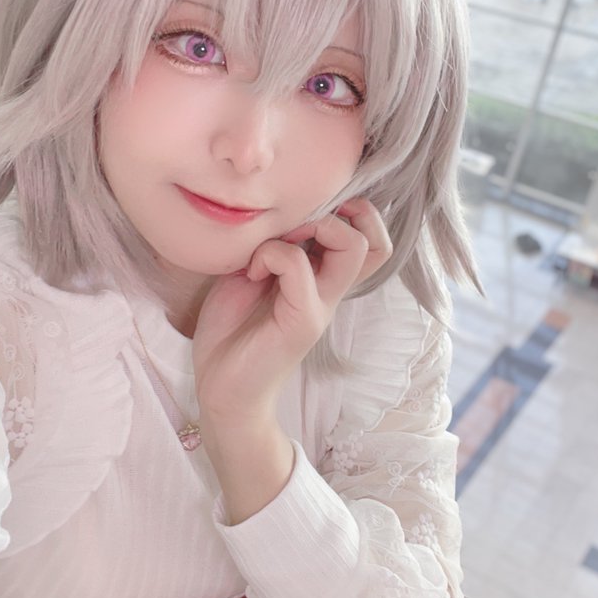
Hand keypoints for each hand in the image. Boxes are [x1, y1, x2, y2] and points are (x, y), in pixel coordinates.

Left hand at [192, 198, 391, 424]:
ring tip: (278, 242)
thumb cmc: (233, 329)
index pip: (370, 239)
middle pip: (375, 240)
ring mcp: (321, 307)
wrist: (221, 387)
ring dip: (314, 226)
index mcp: (324, 278)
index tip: (305, 211)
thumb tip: (280, 213)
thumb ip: (273, 244)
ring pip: (354, 247)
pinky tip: (250, 272)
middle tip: (296, 224)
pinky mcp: (302, 321)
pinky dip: (270, 254)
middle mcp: (331, 291)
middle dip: (340, 211)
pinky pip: (298, 266)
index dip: (351, 210)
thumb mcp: (252, 272)